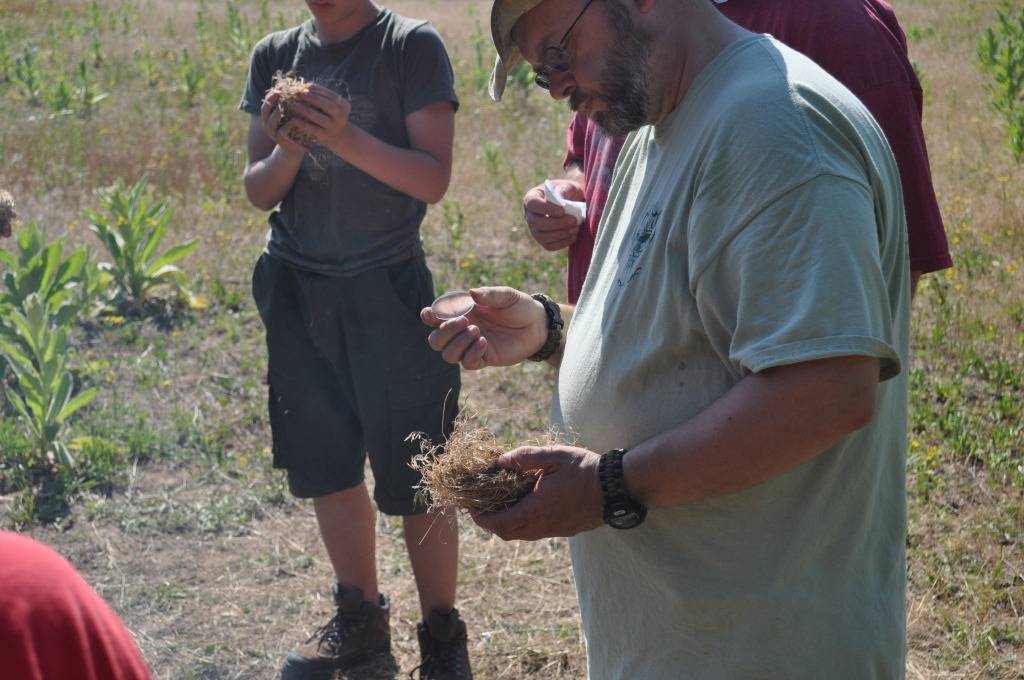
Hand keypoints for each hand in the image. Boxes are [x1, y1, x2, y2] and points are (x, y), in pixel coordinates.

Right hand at [260, 90, 307, 156]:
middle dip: (271, 100)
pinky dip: (289, 124)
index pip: (266, 101)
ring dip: (277, 112)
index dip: (272, 93)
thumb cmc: (295, 129)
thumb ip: (290, 103)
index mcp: (269, 116)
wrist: (295, 150)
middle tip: (279, 91)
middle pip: (265, 109)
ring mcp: (273, 133)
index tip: (280, 85)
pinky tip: (296, 118)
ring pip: (271, 120)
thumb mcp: (291, 115)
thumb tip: (298, 85)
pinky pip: (283, 131)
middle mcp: (268, 124)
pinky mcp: (281, 141)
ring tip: (284, 104)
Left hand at [288, 84, 352, 150]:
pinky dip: (302, 123)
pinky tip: (294, 119)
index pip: (331, 95)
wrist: (340, 137)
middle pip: (326, 104)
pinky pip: (312, 129)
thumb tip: (304, 86)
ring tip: (293, 105)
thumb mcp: (333, 106)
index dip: (318, 90)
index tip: (306, 86)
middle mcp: (341, 116)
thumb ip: (323, 97)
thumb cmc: (331, 116)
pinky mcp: (325, 136)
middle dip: (312, 97)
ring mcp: (333, 127)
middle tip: (299, 94)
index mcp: (344, 106)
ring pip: (318, 116)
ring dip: (304, 109)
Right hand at [420, 287, 547, 369]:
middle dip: (444, 332)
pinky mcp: (484, 358)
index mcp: (462, 312)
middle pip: (436, 340)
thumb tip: (471, 293)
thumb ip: (489, 294)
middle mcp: (463, 331)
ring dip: (457, 344)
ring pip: (448, 355)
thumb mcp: (506, 295)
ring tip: (477, 331)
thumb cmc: (519, 306)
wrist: (538, 325)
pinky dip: (472, 353)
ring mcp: (471, 346)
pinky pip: (467, 363)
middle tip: (465, 321)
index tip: (430, 314)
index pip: (436, 317)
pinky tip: (484, 342)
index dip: (429, 317)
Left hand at [472, 446, 603, 539]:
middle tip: (481, 506)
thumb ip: (525, 458)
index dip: (480, 518)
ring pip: (522, 535)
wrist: (618, 488)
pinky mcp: (565, 530)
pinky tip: (527, 505)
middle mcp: (543, 526)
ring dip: (507, 523)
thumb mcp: (554, 456)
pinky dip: (523, 523)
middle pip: (507, 533)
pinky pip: (536, 532)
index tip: (470, 507)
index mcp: (536, 510)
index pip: (498, 523)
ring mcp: (555, 530)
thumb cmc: (586, 469)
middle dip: (490, 522)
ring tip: (502, 504)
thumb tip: (501, 460)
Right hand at [523, 179, 584, 251]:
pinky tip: (573, 236)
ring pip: (541, 236)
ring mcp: (535, 229)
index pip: (532, 204)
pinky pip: (549, 246)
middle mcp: (529, 215)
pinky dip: (562, 243)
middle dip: (556, 223)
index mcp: (531, 198)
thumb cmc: (568, 192)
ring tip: (575, 228)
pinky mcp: (543, 240)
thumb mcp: (567, 186)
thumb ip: (563, 190)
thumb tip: (560, 201)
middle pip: (536, 223)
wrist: (575, 203)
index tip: (562, 210)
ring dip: (560, 234)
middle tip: (573, 221)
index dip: (546, 209)